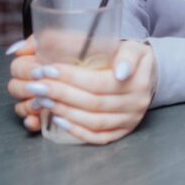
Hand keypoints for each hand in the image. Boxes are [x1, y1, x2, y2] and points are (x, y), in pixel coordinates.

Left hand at [7, 38, 156, 144]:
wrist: (149, 76)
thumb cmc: (132, 58)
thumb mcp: (133, 47)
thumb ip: (126, 54)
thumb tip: (121, 71)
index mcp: (138, 81)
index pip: (98, 82)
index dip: (70, 78)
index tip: (46, 69)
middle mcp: (136, 104)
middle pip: (92, 103)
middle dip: (60, 94)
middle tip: (36, 85)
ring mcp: (129, 121)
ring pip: (93, 121)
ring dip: (64, 111)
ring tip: (41, 99)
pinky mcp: (122, 132)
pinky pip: (98, 137)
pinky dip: (76, 130)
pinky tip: (58, 120)